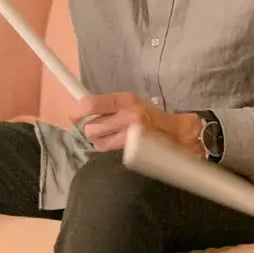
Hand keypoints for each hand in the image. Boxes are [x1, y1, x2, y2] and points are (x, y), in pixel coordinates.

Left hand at [66, 92, 199, 152]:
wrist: (179, 134)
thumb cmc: (152, 119)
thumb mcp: (131, 104)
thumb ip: (108, 107)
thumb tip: (82, 108)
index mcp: (125, 100)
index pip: (90, 104)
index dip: (77, 111)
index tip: (74, 116)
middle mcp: (127, 116)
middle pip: (91, 128)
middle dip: (93, 132)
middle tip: (103, 130)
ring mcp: (131, 135)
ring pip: (98, 143)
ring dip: (103, 142)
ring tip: (116, 139)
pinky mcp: (134, 151)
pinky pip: (110, 152)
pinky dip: (111, 151)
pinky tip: (123, 147)